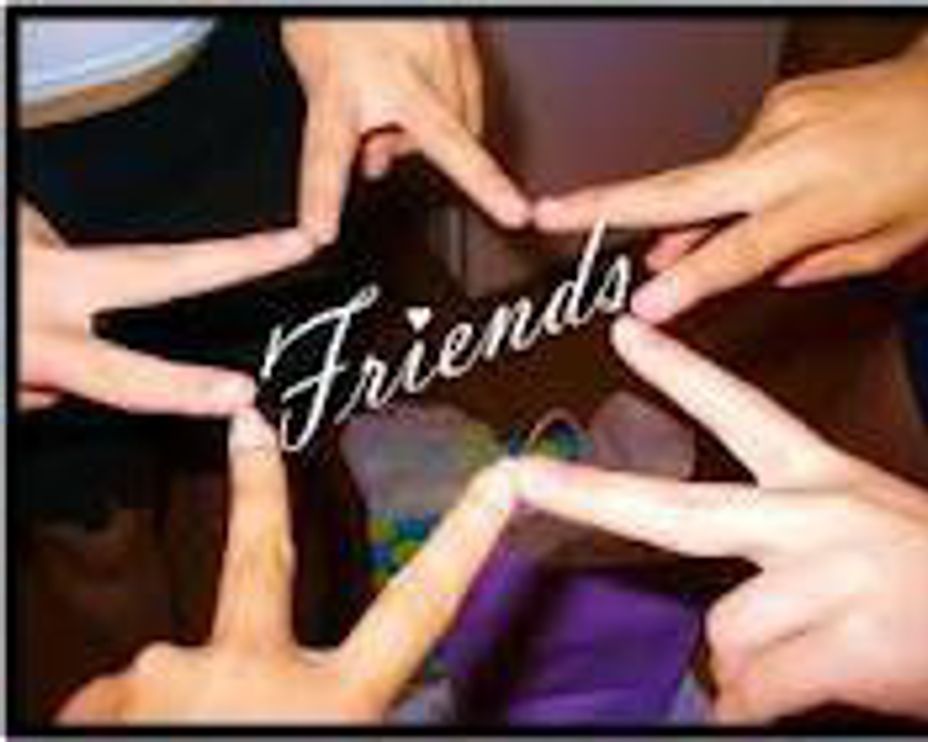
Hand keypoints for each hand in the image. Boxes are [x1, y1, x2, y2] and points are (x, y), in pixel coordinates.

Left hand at [19, 200, 314, 414]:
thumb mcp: (1, 380)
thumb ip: (50, 379)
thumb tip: (76, 376)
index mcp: (30, 338)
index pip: (122, 374)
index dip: (186, 387)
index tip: (242, 391)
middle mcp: (39, 280)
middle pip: (164, 268)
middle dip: (240, 256)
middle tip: (298, 241)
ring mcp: (31, 240)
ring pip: (91, 262)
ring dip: (77, 282)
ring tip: (35, 302)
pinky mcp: (17, 213)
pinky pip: (49, 246)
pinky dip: (43, 266)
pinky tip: (23, 277)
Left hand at [58, 409, 516, 722]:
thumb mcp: (338, 741)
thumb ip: (336, 707)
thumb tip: (335, 688)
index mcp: (334, 702)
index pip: (422, 609)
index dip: (466, 540)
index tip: (500, 483)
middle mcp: (255, 672)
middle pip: (264, 561)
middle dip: (260, 486)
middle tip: (247, 427)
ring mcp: (174, 676)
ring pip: (175, 667)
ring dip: (175, 696)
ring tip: (183, 737)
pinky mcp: (111, 695)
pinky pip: (123, 700)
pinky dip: (133, 718)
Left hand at [283, 20, 528, 242]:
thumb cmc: (336, 12)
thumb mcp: (317, 68)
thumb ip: (343, 125)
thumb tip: (377, 165)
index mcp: (344, 81)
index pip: (328, 151)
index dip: (323, 196)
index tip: (321, 231)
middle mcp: (397, 70)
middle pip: (444, 136)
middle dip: (485, 180)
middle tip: (514, 212)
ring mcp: (440, 52)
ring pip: (462, 122)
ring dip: (439, 138)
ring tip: (408, 121)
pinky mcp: (465, 41)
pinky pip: (470, 94)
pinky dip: (453, 109)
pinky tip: (428, 99)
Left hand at [512, 315, 927, 724]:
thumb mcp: (867, 533)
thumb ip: (782, 553)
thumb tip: (720, 624)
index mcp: (824, 481)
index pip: (739, 410)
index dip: (679, 370)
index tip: (627, 332)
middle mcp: (817, 517)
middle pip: (673, 509)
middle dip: (588, 494)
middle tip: (523, 478)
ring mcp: (830, 575)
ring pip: (726, 631)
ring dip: (756, 664)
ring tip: (818, 653)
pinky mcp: (850, 641)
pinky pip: (755, 688)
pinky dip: (767, 704)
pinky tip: (815, 686)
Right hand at [535, 27, 927, 322]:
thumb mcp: (877, 246)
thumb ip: (798, 265)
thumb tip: (737, 272)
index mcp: (819, 204)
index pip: (737, 252)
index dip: (686, 281)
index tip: (641, 306)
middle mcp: (789, 157)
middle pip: (676, 189)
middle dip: (602, 204)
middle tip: (546, 215)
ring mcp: (777, 122)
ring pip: (703, 180)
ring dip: (678, 215)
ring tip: (644, 243)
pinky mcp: (776, 103)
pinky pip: (732, 158)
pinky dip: (726, 186)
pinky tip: (739, 199)